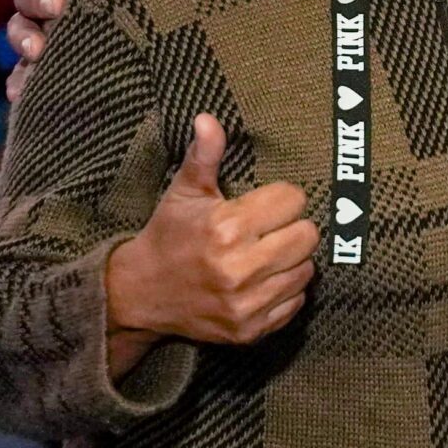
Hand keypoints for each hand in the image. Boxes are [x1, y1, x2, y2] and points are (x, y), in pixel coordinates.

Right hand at [104, 114, 318, 375]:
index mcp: (226, 228)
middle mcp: (238, 268)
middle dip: (293, 228)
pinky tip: (263, 281)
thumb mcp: (183, 192)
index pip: (293, 201)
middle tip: (270, 230)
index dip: (282, 198)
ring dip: (292, 260)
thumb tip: (208, 117)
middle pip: (308, 236)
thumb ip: (205, 155)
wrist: (140, 295)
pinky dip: (286, 291)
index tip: (266, 204)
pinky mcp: (250, 330)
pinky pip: (295, 303)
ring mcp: (246, 304)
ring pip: (306, 270)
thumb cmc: (168, 235)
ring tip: (266, 254)